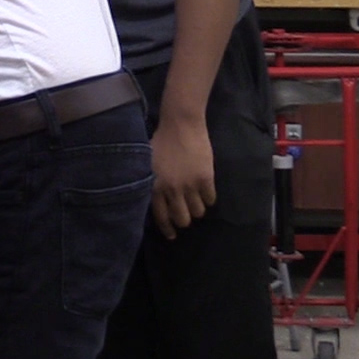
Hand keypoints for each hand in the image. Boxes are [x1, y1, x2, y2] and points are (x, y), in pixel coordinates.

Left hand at [149, 115, 215, 238]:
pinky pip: (210, 199)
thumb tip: (154, 201)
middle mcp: (172, 190)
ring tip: (196, 200)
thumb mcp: (148, 164)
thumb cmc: (161, 139)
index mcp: (155, 187)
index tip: (172, 235)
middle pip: (182, 219)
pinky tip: (206, 191)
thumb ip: (151, 183)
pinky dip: (209, 198)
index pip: (161, 217)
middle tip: (186, 214)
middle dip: (184, 220)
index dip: (167, 229)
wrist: (181, 124)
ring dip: (197, 208)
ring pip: (198, 212)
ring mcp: (190, 185)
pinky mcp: (206, 179)